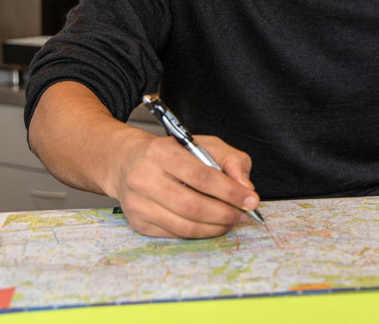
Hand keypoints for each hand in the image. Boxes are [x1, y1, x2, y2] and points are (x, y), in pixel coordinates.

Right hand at [108, 130, 259, 238]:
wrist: (127, 162)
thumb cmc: (171, 153)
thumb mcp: (203, 144)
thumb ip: (231, 161)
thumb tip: (245, 188)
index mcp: (162, 152)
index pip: (202, 176)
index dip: (230, 191)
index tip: (251, 200)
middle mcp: (145, 178)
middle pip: (193, 206)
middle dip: (225, 213)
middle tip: (244, 214)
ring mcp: (139, 204)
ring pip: (185, 226)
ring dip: (215, 227)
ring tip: (231, 220)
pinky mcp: (138, 223)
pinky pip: (176, 234)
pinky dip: (200, 232)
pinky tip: (211, 224)